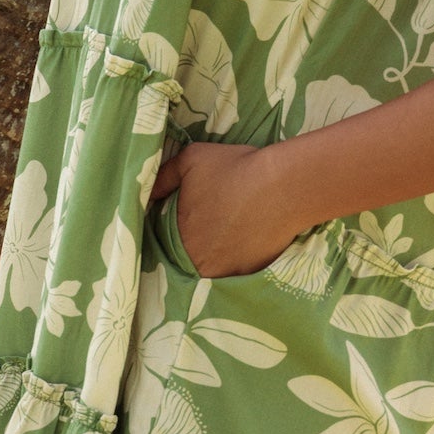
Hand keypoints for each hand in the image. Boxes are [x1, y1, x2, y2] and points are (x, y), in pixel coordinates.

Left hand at [147, 140, 304, 277]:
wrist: (284, 185)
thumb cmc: (234, 169)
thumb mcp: (190, 160)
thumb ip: (163, 178)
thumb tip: (149, 193)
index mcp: (179, 237)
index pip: (165, 238)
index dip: (175, 226)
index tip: (187, 214)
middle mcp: (198, 262)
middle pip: (188, 254)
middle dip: (194, 240)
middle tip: (210, 222)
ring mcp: (226, 272)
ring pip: (211, 264)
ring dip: (214, 252)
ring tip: (228, 230)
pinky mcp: (250, 274)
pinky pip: (235, 268)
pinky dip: (237, 256)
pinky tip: (245, 236)